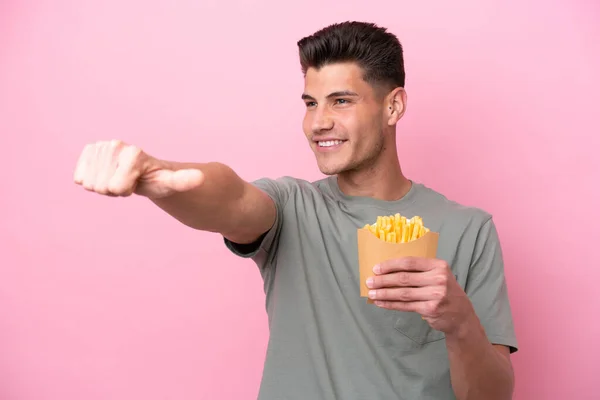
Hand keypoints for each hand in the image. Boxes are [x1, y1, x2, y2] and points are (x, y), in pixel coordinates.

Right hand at [73, 140, 204, 198]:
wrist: (144, 171)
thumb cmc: (158, 179)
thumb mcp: (171, 182)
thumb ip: (183, 180)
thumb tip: (202, 178)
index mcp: (133, 153)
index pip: (115, 187)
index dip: (125, 190)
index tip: (136, 182)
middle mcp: (115, 145)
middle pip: (102, 186)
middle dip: (114, 189)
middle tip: (128, 181)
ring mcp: (100, 146)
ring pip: (90, 183)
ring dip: (103, 186)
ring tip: (119, 178)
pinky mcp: (87, 151)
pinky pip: (79, 178)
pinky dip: (90, 181)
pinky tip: (106, 175)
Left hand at [365, 257, 475, 334]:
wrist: (461, 315)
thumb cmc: (444, 291)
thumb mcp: (438, 276)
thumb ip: (419, 271)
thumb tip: (388, 271)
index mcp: (438, 266)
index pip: (410, 262)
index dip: (391, 265)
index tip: (376, 268)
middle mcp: (438, 279)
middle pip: (404, 278)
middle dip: (383, 280)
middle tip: (369, 281)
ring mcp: (435, 295)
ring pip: (403, 293)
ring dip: (384, 293)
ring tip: (372, 293)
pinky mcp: (430, 309)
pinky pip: (405, 305)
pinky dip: (391, 304)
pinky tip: (381, 303)